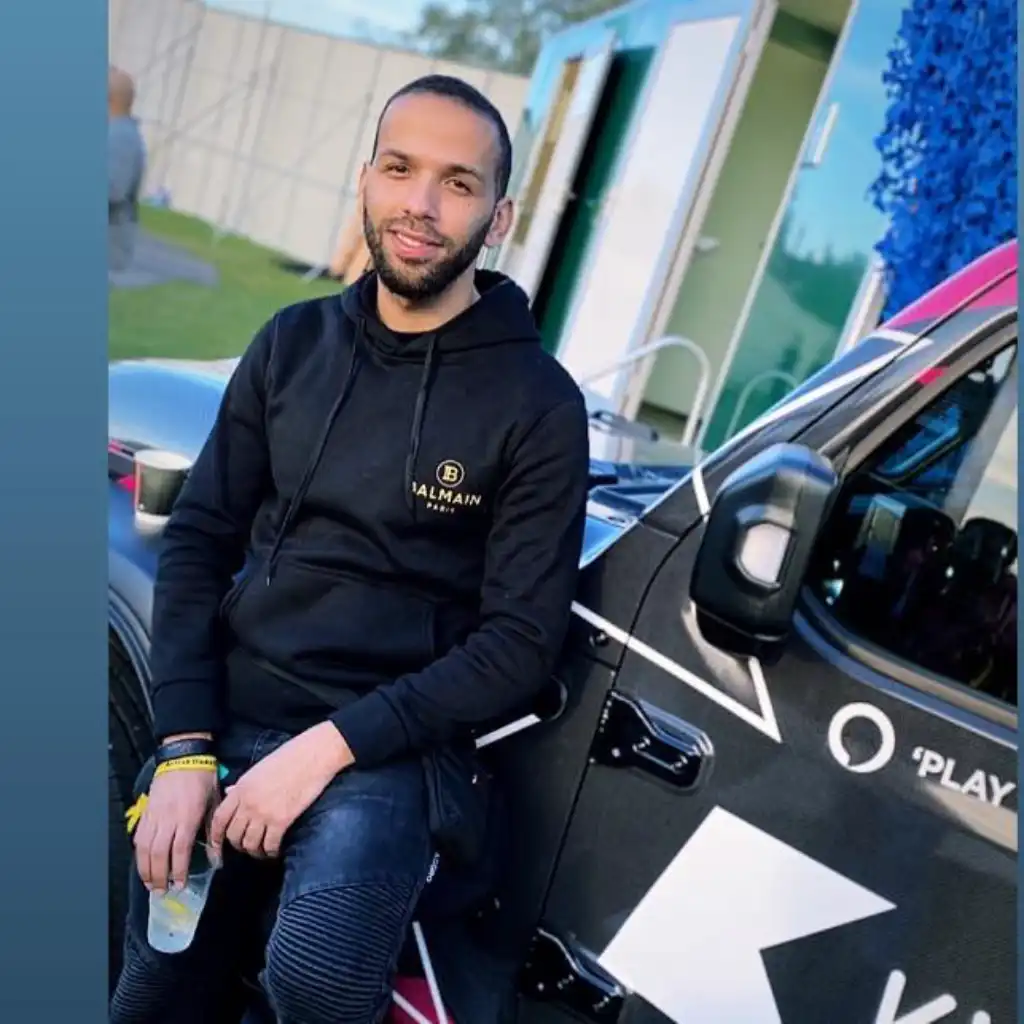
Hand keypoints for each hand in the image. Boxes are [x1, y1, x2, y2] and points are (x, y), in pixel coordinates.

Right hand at [133, 768, 219, 894]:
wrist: (184, 756)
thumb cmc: (203, 779)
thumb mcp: (215, 803)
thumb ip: (214, 832)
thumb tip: (217, 860)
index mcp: (188, 816)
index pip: (180, 850)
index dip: (179, 870)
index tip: (180, 885)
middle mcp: (168, 818)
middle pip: (158, 854)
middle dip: (159, 876)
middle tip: (161, 892)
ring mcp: (154, 815)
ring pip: (145, 848)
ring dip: (146, 869)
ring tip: (150, 884)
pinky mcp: (146, 811)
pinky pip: (139, 837)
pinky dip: (139, 853)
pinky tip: (143, 863)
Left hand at [209, 722, 352, 860]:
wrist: (313, 755)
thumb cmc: (289, 757)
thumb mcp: (259, 769)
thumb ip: (242, 785)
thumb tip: (229, 793)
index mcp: (241, 788)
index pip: (219, 819)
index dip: (215, 837)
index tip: (217, 846)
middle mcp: (248, 803)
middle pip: (233, 835)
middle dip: (238, 845)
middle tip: (247, 846)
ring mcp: (264, 812)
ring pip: (250, 844)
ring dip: (255, 851)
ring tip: (263, 851)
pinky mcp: (282, 820)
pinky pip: (270, 845)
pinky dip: (272, 852)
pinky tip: (276, 850)